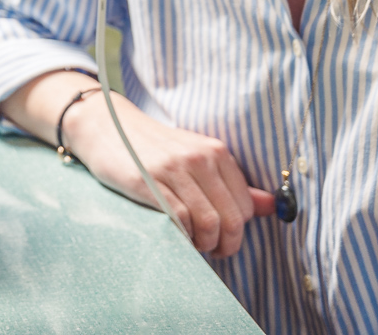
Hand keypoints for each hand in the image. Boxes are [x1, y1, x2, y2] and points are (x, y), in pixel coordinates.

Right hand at [67, 91, 276, 256]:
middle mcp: (199, 158)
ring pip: (209, 222)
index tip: (223, 236)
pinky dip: (182, 236)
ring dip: (204, 244)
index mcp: (216, 151)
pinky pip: (179, 219)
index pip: (246, 206)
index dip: (238, 230)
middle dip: (226, 245)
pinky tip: (176, 235)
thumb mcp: (195, 158)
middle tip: (212, 250)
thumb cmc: (153, 147)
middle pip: (232, 218)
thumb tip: (272, 207)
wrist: (105, 125)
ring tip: (193, 243)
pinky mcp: (148, 181)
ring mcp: (173, 169)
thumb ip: (232, 183)